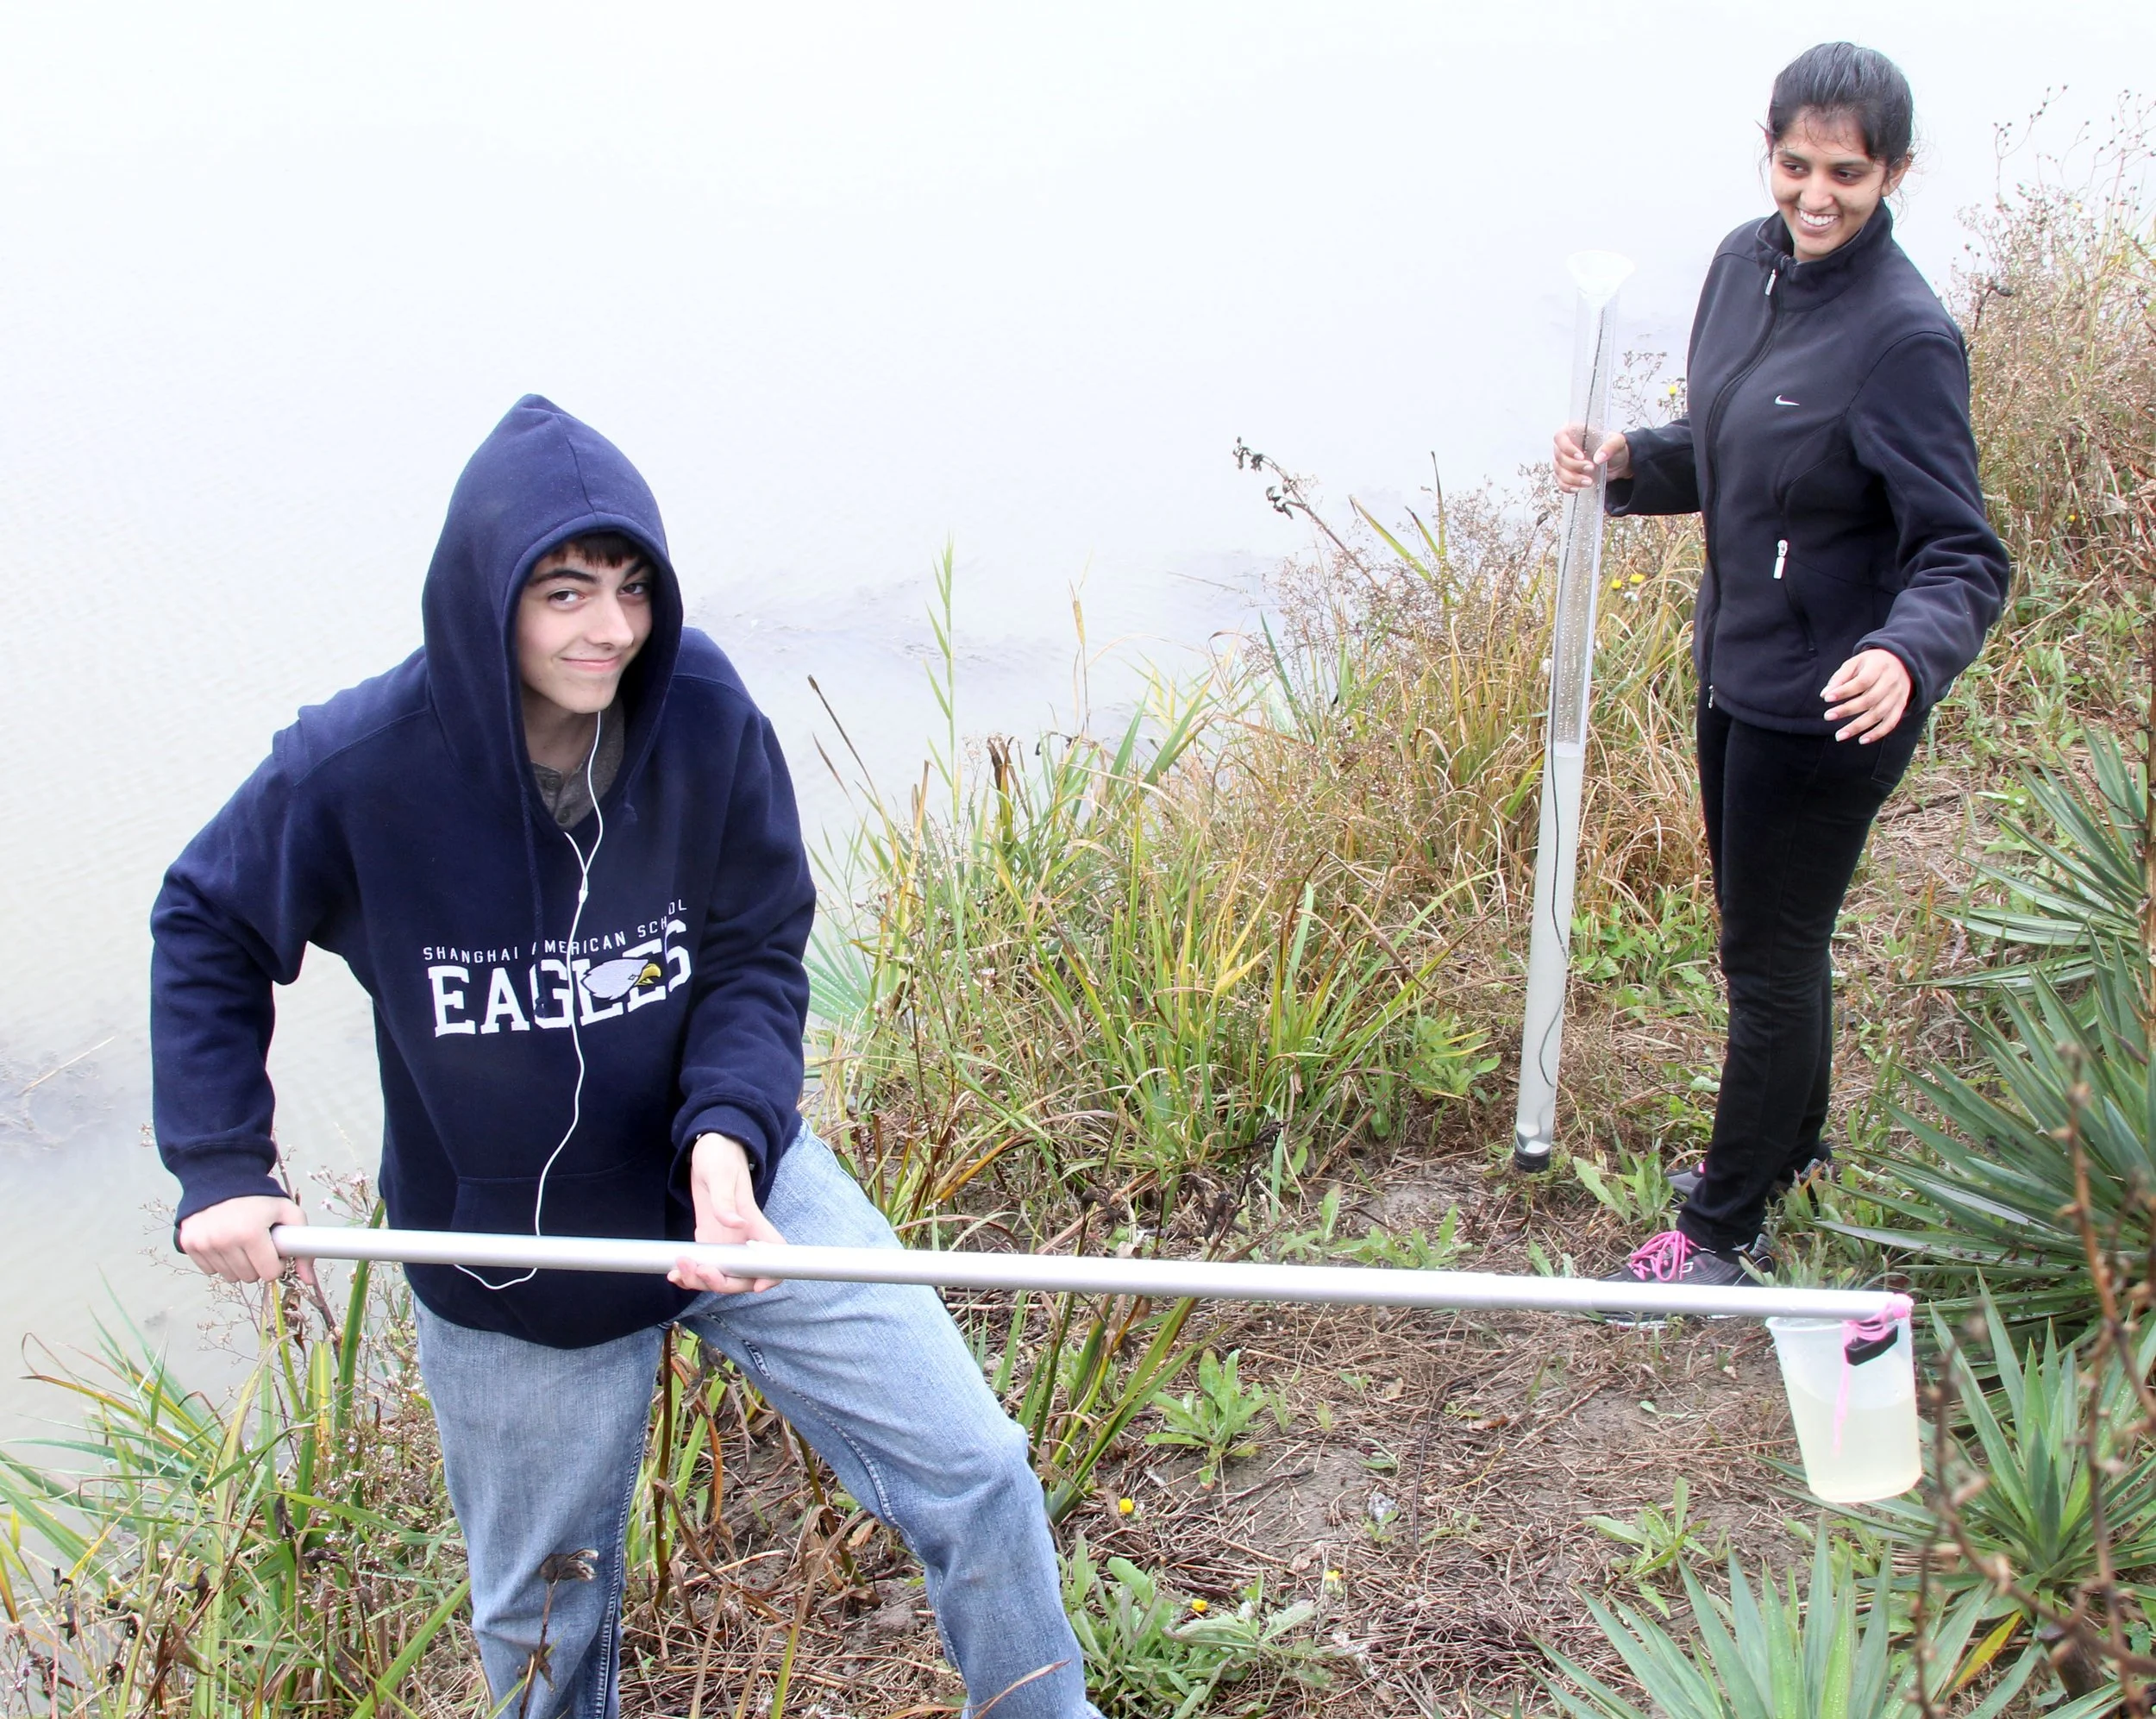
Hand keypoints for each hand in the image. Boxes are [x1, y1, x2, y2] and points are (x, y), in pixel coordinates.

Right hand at [178, 1194, 315, 1287]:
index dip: (276, 1264)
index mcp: (250, 1234)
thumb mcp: (288, 1212)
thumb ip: (304, 1245)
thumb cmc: (258, 1197)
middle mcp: (223, 1241)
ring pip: (230, 1276)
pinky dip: (220, 1260)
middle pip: (249, 1277)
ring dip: (239, 1264)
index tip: (275, 1250)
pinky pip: (210, 1270)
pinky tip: (224, 1241)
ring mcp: (204, 1244)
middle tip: (259, 1243)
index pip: (269, 1274)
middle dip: (258, 1264)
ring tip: (242, 1240)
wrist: (222, 1177)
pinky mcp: (189, 1244)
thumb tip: (310, 1280)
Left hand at [672, 1134, 785, 1293]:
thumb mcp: (720, 1174)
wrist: (710, 1147)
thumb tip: (737, 1224)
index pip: (774, 1254)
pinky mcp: (710, 1239)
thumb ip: (725, 1201)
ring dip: (700, 1281)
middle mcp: (743, 1236)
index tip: (756, 1285)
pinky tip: (674, 1273)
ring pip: (721, 1275)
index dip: (771, 1275)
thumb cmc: (720, 1155)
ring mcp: (726, 1240)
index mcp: (754, 1221)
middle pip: (743, 1275)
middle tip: (700, 1270)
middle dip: (722, 1282)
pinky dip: (690, 1275)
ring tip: (679, 1268)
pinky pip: (704, 1266)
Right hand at [1553, 424, 1629, 491]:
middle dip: (1574, 466)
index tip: (1581, 456)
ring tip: (1589, 481)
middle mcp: (1565, 446)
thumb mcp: (1618, 442)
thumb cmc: (1614, 448)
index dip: (1567, 448)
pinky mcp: (1565, 475)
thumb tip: (1598, 457)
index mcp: (1574, 432)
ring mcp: (1563, 462)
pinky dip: (1567, 487)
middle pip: (1559, 457)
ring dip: (1572, 479)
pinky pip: (1560, 483)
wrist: (1617, 464)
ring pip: (1559, 471)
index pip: (1560, 437)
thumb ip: (1610, 445)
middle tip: (1590, 468)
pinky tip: (1578, 488)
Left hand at [1822, 648, 1911, 742]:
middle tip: (1827, 716)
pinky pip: (1891, 722)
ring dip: (1859, 726)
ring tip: (1839, 735)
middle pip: (1869, 699)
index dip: (1844, 691)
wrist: (1903, 662)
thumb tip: (1825, 694)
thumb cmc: (1873, 663)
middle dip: (1847, 710)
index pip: (1861, 682)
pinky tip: (1862, 740)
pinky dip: (1877, 733)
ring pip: (1879, 714)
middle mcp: (1891, 682)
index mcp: (1879, 668)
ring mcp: (1897, 695)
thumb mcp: (1856, 662)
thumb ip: (1840, 677)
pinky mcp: (1901, 706)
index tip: (1827, 698)